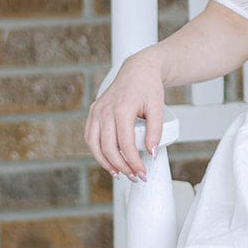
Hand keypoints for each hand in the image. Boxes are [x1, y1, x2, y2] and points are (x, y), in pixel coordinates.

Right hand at [84, 45, 166, 181]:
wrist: (138, 70)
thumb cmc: (148, 86)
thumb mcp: (157, 107)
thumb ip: (155, 130)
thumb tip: (151, 152)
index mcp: (122, 108)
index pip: (125, 143)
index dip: (133, 162)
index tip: (142, 172)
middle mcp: (105, 110)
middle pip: (109, 147)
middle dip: (122, 166)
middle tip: (135, 176)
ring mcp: (96, 110)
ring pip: (95, 144)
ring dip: (106, 162)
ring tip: (120, 174)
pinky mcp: (93, 112)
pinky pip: (90, 137)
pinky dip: (97, 151)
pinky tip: (108, 161)